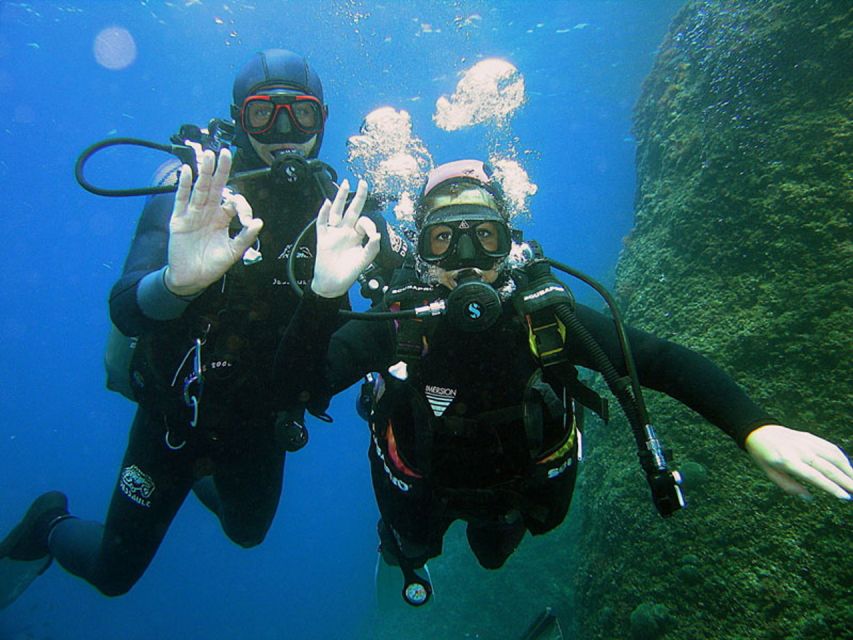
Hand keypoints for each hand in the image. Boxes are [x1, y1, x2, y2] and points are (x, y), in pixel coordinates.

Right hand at [165, 148, 262, 295]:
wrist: (190, 279)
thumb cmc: (211, 266)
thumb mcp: (233, 252)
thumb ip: (245, 237)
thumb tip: (259, 223)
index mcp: (222, 219)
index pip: (233, 203)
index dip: (242, 206)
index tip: (248, 221)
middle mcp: (208, 213)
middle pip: (215, 187)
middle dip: (221, 171)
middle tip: (225, 153)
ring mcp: (193, 214)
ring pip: (200, 190)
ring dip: (204, 173)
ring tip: (208, 156)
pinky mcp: (179, 220)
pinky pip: (181, 199)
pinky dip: (184, 186)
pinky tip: (188, 172)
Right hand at [310, 179, 380, 297]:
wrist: (332, 284)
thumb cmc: (348, 273)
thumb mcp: (363, 261)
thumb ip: (371, 248)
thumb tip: (376, 235)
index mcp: (357, 236)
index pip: (364, 222)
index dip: (369, 225)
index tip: (372, 235)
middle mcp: (346, 232)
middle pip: (352, 210)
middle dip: (358, 197)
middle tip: (363, 182)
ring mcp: (334, 233)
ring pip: (337, 212)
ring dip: (340, 198)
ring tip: (345, 184)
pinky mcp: (323, 238)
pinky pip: (322, 223)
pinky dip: (323, 213)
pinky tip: (327, 203)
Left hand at [745, 424, 852, 500]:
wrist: (759, 431)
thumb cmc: (764, 456)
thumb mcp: (770, 473)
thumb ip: (789, 486)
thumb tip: (809, 497)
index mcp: (788, 461)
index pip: (815, 477)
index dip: (831, 488)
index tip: (845, 497)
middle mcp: (799, 450)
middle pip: (828, 467)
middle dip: (846, 481)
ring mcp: (806, 442)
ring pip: (833, 456)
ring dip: (848, 469)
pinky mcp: (810, 436)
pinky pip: (829, 447)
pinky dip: (841, 457)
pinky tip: (848, 467)